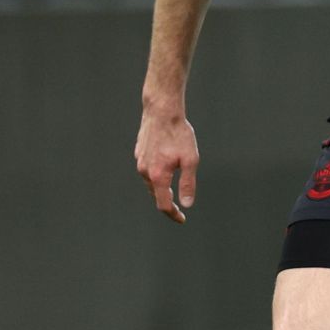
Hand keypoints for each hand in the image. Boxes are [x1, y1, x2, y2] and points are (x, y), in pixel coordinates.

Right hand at [135, 107, 199, 221]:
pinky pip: (147, 170)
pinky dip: (156, 175)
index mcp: (158, 176)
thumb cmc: (179, 134)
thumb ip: (188, 184)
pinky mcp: (138, 153)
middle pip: (156, 195)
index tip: (182, 219)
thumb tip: (186, 204)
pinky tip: (164, 169)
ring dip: (161, 188)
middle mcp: (145, 171)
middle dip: (167, 202)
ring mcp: (139, 161)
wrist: (162, 111)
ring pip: (150, 182)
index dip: (173, 214)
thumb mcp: (191, 160)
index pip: (163, 204)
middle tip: (179, 207)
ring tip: (172, 189)